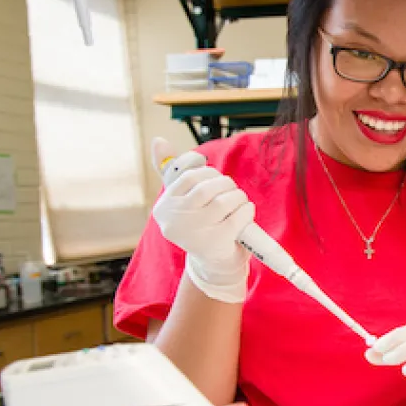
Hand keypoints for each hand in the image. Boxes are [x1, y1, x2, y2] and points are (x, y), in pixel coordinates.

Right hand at [150, 139, 253, 303]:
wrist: (213, 264)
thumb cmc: (199, 225)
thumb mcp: (183, 201)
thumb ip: (171, 171)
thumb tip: (159, 141)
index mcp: (164, 207)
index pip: (186, 175)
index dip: (205, 171)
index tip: (213, 177)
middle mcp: (175, 220)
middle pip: (206, 186)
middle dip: (224, 183)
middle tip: (230, 190)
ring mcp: (195, 231)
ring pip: (224, 199)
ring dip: (237, 196)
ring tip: (238, 202)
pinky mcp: (216, 241)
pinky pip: (238, 215)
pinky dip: (247, 210)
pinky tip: (246, 213)